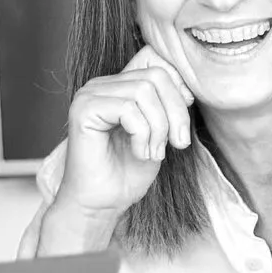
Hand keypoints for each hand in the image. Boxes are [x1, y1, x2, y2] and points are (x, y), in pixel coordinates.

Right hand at [36, 48, 195, 253]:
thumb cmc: (127, 173)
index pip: (159, 68)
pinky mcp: (84, 110)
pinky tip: (139, 153)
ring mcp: (90, 95)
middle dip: (175, 113)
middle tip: (176, 145)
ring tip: (152, 153)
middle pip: (156, 77)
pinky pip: (128, 109)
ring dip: (158, 128)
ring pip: (144, 92)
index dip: (179, 94)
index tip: (181, 129)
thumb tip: (187, 88)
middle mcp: (102, 85)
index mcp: (119, 86)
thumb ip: (167, 106)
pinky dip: (142, 135)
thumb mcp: (159, 133)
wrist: (101, 204)